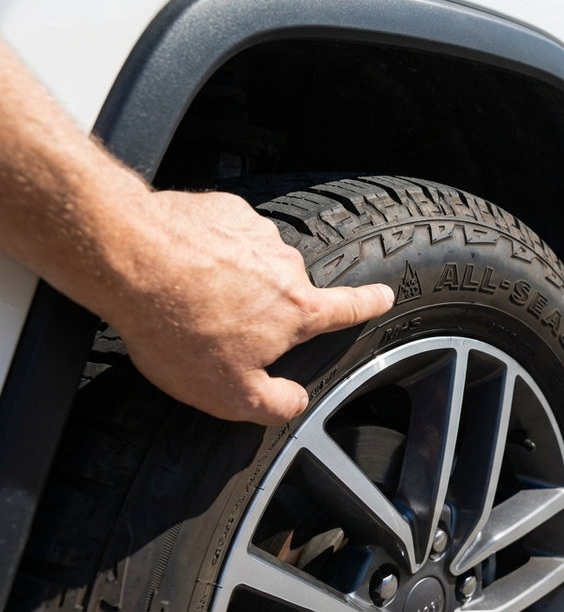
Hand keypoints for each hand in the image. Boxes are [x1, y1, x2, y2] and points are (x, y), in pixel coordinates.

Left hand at [103, 189, 393, 424]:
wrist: (128, 259)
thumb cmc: (178, 327)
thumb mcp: (228, 394)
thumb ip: (274, 404)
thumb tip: (296, 403)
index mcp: (296, 309)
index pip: (348, 308)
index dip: (370, 305)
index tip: (384, 296)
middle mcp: (285, 265)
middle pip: (285, 290)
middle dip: (261, 307)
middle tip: (218, 327)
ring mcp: (254, 232)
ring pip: (250, 262)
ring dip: (230, 278)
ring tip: (189, 298)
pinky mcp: (221, 210)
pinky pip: (223, 235)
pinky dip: (206, 251)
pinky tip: (178, 268)